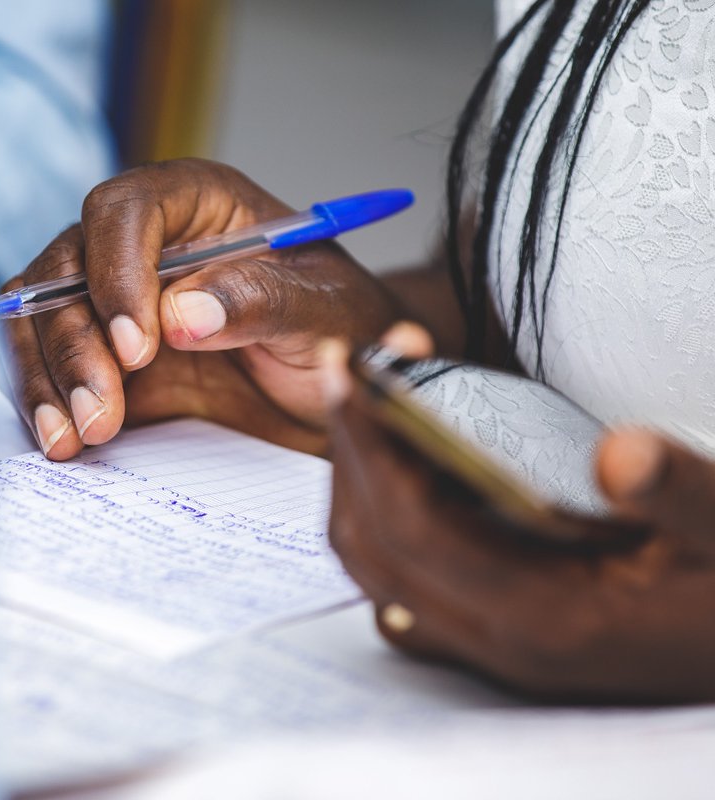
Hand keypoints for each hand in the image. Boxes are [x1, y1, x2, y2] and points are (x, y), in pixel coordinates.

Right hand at [0, 159, 401, 458]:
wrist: (338, 391)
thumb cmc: (342, 330)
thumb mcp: (325, 313)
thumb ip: (260, 302)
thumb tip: (179, 313)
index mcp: (198, 206)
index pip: (125, 212)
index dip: (117, 273)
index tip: (137, 348)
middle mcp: (142, 245)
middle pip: (67, 268)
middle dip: (74, 344)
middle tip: (100, 412)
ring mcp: (112, 301)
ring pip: (39, 316)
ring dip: (45, 376)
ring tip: (71, 437)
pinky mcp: (98, 356)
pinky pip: (43, 363)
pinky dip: (41, 399)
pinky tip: (60, 440)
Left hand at [321, 337, 714, 701]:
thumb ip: (685, 496)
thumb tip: (620, 452)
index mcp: (547, 617)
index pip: (411, 526)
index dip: (368, 445)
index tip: (348, 370)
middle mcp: (502, 641)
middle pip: (372, 546)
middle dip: (350, 451)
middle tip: (355, 366)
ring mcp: (493, 646)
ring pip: (378, 567)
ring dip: (360, 482)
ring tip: (378, 398)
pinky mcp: (498, 636)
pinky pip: (405, 582)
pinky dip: (384, 518)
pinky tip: (411, 465)